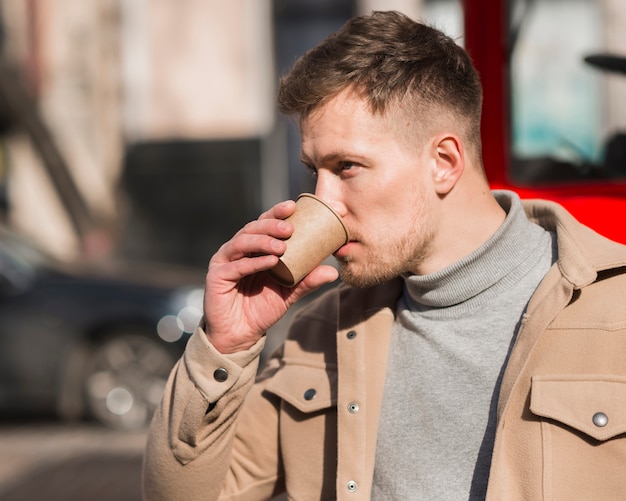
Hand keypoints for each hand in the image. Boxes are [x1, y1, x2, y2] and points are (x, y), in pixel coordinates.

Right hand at [203, 200, 338, 353]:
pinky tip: (270, 262)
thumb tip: (333, 272)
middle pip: (253, 227)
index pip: (265, 223)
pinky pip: (236, 266)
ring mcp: (225, 261)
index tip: (294, 205)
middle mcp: (238, 250)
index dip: (277, 212)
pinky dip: (254, 262)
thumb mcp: (289, 294)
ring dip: (263, 241)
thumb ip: (307, 281)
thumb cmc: (261, 309)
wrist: (240, 335)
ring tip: (281, 245)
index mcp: (254, 248)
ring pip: (242, 242)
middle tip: (290, 228)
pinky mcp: (217, 276)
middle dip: (271, 224)